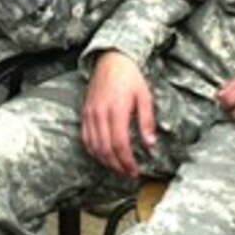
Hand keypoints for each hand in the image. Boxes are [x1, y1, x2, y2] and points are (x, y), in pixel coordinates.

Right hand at [81, 51, 155, 177]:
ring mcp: (90, 113)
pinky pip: (85, 138)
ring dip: (105, 161)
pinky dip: (93, 151)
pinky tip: (102, 157)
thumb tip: (150, 143)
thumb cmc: (130, 77)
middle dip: (117, 166)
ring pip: (94, 146)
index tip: (135, 171)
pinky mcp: (84, 113)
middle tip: (127, 174)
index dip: (127, 161)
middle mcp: (100, 113)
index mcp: (117, 109)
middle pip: (106, 149)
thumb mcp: (145, 96)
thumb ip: (147, 121)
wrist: (111, 60)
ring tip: (117, 168)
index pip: (120, 144)